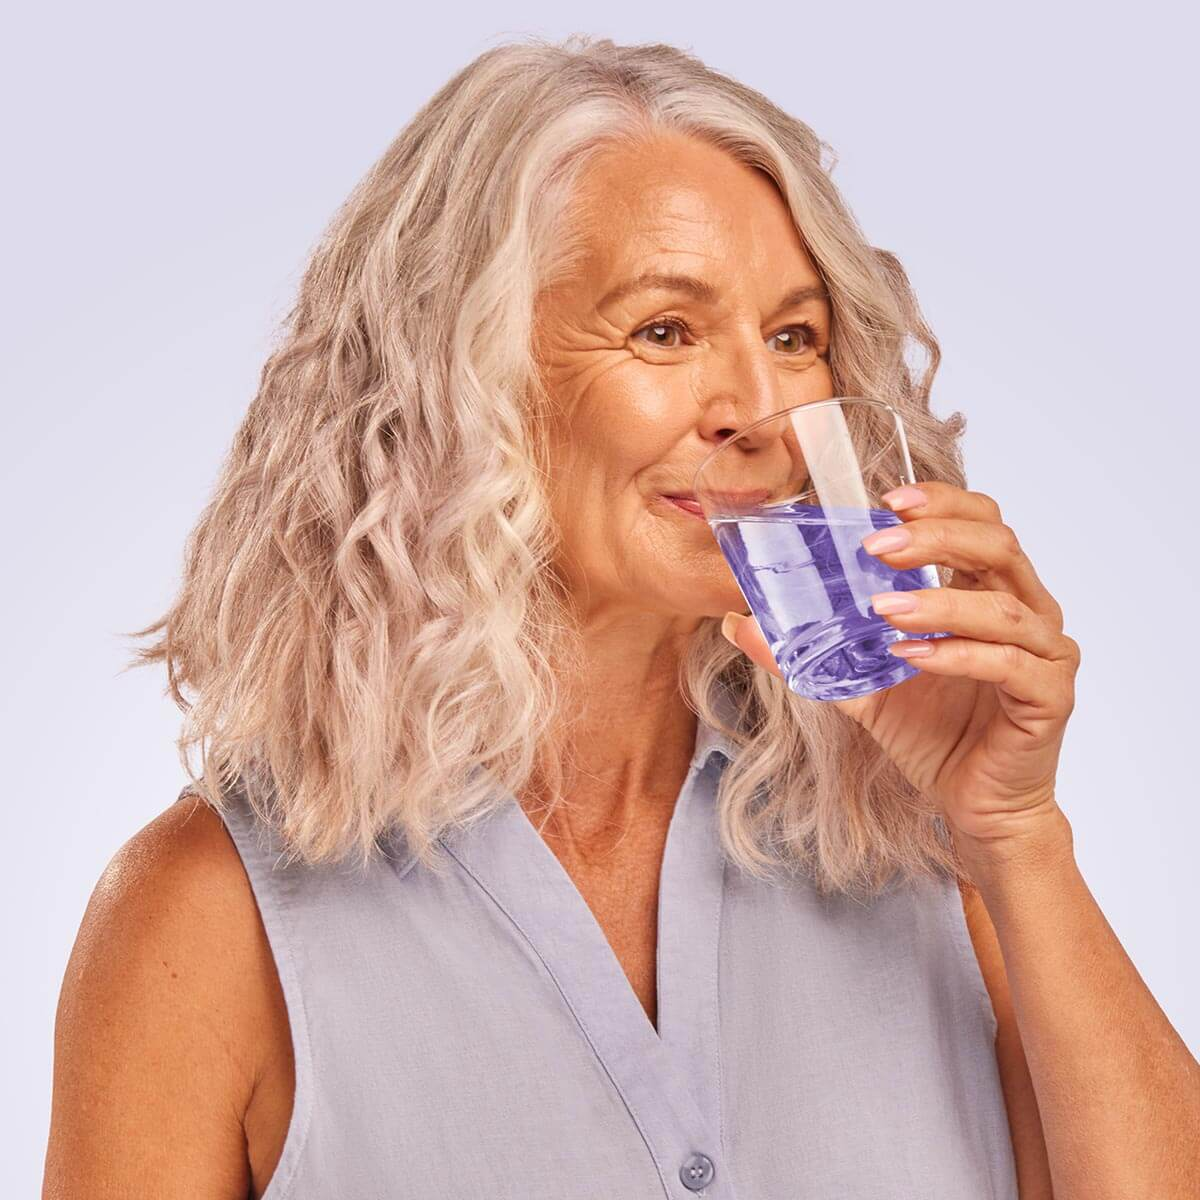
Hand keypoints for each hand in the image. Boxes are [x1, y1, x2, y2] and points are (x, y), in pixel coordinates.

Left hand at [720, 481, 1079, 862]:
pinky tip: (912, 655)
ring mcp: (1045, 652)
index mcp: (989, 590)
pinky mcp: (1050, 696)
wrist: (975, 806)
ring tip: (881, 610)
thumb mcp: (860, 683)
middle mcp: (1026, 610)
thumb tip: (738, 625)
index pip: (980, 520)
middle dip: (935, 537)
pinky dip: (958, 655)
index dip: (940, 502)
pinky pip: (1010, 664)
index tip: (886, 503)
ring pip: (1003, 606)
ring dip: (938, 601)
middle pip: (997, 545)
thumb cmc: (933, 734)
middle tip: (874, 549)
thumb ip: (809, 650)